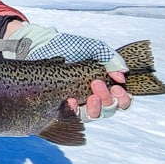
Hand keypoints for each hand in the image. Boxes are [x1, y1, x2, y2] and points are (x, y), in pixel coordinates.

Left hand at [0, 22, 131, 121]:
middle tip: (97, 84)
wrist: (40, 46)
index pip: (121, 100)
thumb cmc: (69, 47)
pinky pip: (72, 117)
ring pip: (92, 117)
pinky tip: (70, 101)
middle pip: (109, 110)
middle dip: (107, 100)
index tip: (117, 88)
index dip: (124, 99)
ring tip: (89, 96)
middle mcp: (92, 97)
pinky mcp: (61, 108)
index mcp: (104, 85)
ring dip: (94, 108)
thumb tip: (122, 76)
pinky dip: (74, 111)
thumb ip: (111, 59)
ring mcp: (77, 103)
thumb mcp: (93, 48)